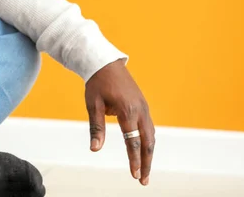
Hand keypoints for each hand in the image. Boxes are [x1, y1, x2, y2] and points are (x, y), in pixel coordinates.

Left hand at [85, 59, 154, 185]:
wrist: (105, 63)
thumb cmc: (97, 84)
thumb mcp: (93, 105)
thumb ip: (96, 128)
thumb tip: (95, 149)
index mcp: (127, 111)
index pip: (133, 142)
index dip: (135, 160)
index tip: (135, 175)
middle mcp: (140, 110)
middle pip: (148, 142)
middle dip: (147, 162)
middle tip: (143, 180)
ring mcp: (143, 107)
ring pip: (151, 135)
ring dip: (149, 153)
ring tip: (145, 170)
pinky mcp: (143, 105)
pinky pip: (149, 126)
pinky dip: (148, 141)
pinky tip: (144, 150)